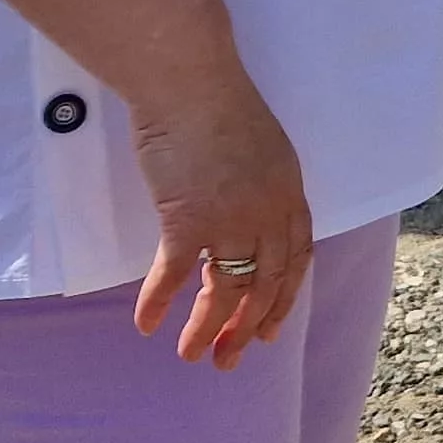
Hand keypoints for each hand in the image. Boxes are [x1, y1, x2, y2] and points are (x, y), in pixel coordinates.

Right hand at [130, 84, 311, 367]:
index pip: (296, 259)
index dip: (283, 299)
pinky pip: (176, 274)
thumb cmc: (216, 105)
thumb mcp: (261, 148)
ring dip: (209, 328)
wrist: (188, 82)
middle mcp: (269, 212)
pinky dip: (159, 302)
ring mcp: (232, 218)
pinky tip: (146, 324)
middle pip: (267, 284)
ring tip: (192, 355)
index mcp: (289, 193)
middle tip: (230, 360)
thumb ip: (258, 184)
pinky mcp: (189, 219)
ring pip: (228, 288)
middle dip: (249, 327)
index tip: (267, 330)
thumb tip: (242, 208)